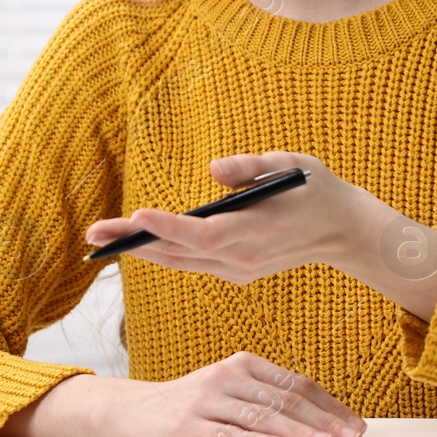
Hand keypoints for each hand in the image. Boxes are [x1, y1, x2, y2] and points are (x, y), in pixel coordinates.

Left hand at [84, 151, 393, 285]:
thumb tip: (213, 169)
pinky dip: (163, 254)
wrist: (344, 230)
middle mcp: (241, 258)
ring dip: (140, 251)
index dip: (166, 226)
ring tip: (100, 241)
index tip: (136, 215)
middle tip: (92, 233)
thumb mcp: (290, 164)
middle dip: (133, 243)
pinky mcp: (237, 273)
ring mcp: (238, 270)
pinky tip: (136, 245)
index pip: (200, 233)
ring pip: (180, 263)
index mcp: (253, 232)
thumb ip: (250, 166)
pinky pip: (192, 264)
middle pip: (178, 253)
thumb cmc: (315, 188)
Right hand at [104, 352, 365, 436]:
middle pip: (285, 399)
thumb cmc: (187, 406)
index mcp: (244, 365)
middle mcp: (228, 377)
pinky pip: (226, 434)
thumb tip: (319, 425)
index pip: (297, 384)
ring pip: (261, 416)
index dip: (330, 406)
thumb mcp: (230, 393)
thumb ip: (267, 403)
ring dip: (297, 432)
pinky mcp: (187, 426)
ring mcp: (207, 400)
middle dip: (323, 421)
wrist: (130, 410)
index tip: (355, 425)